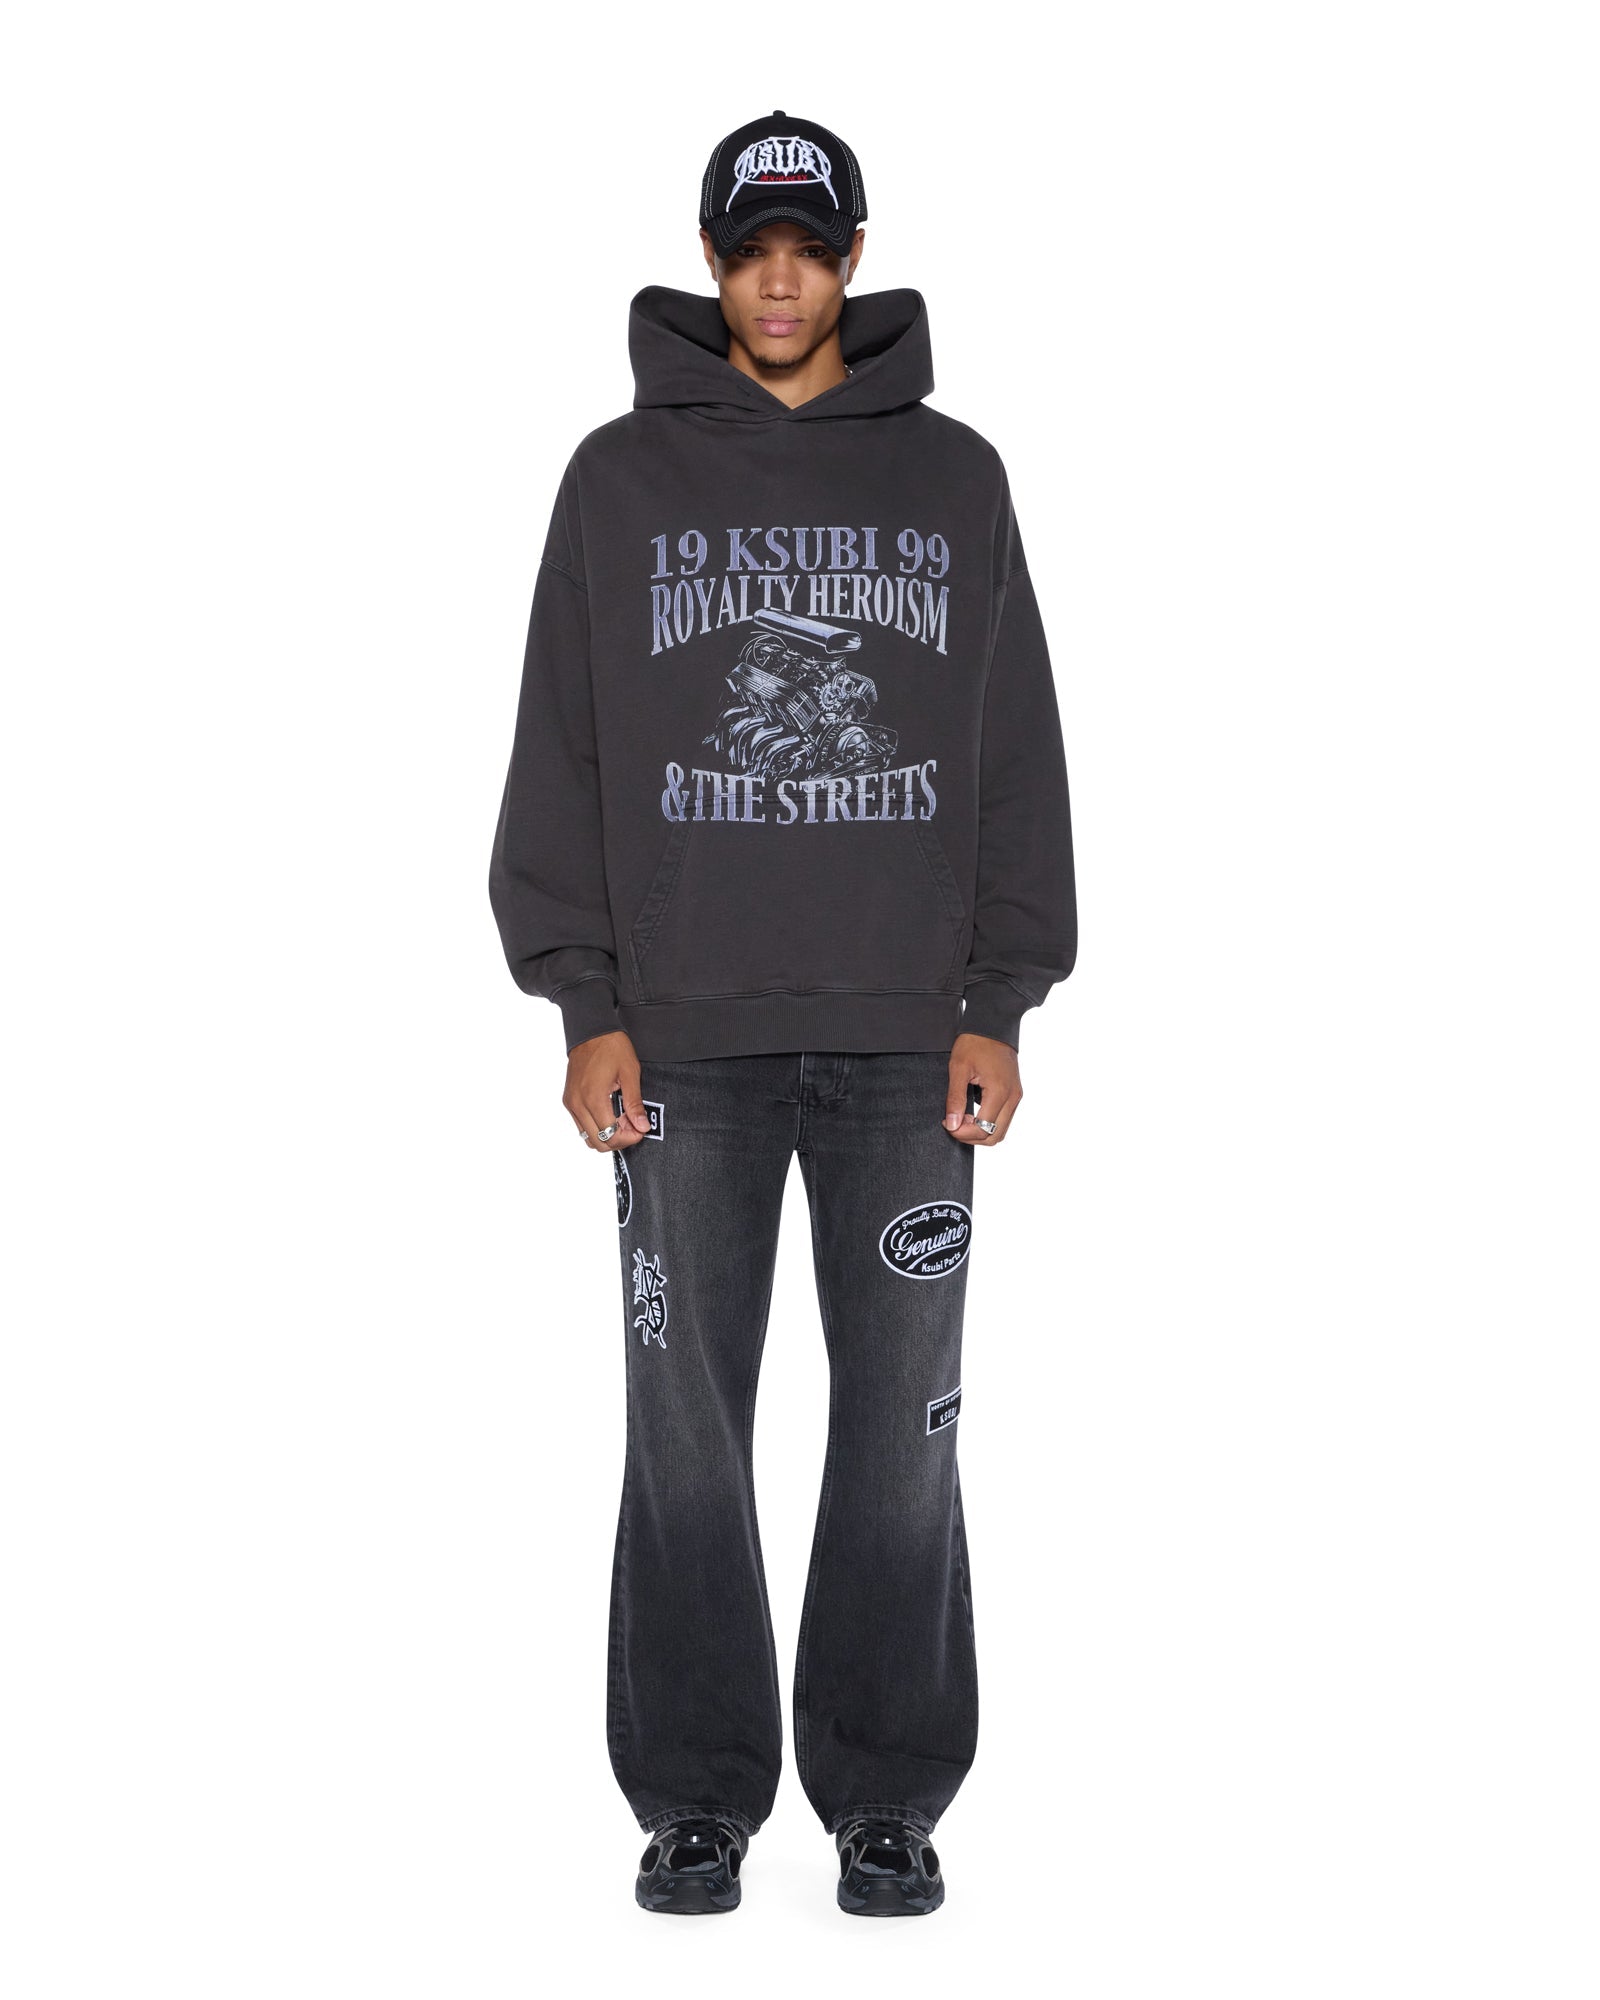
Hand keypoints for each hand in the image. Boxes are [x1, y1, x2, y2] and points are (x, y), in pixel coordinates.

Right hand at [564, 1031, 652, 1149]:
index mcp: (593, 1098)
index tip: (641, 1129)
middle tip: (633, 1126)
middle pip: (597, 1142)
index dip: (629, 1138)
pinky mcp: (568, 1100)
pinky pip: (581, 1125)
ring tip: (622, 1119)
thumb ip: (635, 1103)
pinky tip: (610, 1113)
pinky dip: (596, 1126)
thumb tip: (642, 1126)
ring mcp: (570, 1103)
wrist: (591, 1030)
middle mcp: (577, 1104)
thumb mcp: (630, 1073)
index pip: (610, 1135)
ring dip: (607, 1134)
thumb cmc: (611, 1047)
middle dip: (618, 1139)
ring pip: (587, 1137)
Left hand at [944, 1033, 1021, 1144]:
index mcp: (1000, 1092)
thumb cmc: (975, 1042)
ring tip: (962, 1117)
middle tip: (953, 1124)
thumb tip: (952, 1125)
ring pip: (1001, 1130)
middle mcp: (1013, 1097)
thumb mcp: (958, 1068)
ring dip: (981, 1131)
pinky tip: (972, 1112)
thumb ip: (955, 1098)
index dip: (963, 1133)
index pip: (984, 1129)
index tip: (947, 1123)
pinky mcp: (1015, 1093)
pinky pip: (1004, 1118)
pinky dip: (988, 1122)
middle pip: (996, 1136)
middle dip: (972, 1136)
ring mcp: (1016, 1096)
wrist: (993, 1024)